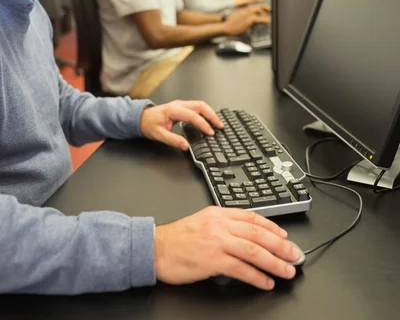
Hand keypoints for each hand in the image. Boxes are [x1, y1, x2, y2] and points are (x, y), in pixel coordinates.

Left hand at [140, 100, 222, 149]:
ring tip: (218, 123)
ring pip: (200, 105)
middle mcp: (179, 105)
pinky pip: (197, 107)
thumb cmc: (148, 124)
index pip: (193, 115)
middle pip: (200, 106)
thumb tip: (185, 146)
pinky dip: (206, 113)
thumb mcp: (158, 135)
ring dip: (210, 113)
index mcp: (173, 110)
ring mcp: (181, 104)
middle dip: (212, 115)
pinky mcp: (182, 107)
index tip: (210, 133)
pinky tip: (209, 120)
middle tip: (220, 126)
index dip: (203, 124)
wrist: (141, 117)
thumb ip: (173, 140)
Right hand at [154, 206, 300, 289]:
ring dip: (274, 262)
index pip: (253, 217)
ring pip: (254, 250)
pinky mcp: (213, 260)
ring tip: (287, 270)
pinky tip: (266, 282)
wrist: (156, 248)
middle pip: (258, 233)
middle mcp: (221, 225)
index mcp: (219, 213)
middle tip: (295, 254)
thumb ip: (224, 224)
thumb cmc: (178, 238)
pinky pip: (241, 268)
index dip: (273, 227)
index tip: (285, 236)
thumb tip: (248, 234)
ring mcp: (217, 241)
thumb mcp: (203, 221)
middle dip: (281, 245)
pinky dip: (257, 276)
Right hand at [224, 6, 269, 35]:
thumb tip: (252, 22)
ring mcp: (247, 14)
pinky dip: (265, 19)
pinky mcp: (247, 20)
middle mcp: (246, 10)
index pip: (256, 6)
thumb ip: (245, 17)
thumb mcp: (238, 17)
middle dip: (267, 10)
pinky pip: (258, 18)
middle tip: (271, 14)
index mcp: (244, 9)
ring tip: (269, 19)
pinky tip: (268, 22)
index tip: (268, 10)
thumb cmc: (230, 23)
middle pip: (259, 7)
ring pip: (259, 11)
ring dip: (265, 15)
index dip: (263, 7)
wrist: (224, 26)